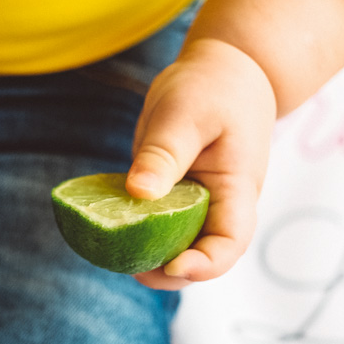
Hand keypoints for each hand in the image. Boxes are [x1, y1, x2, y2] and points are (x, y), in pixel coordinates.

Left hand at [126, 37, 275, 290]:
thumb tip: (137, 193)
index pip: (231, 242)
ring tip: (112, 252)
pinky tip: (106, 226)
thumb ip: (164, 153)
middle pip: (202, 256)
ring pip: (177, 245)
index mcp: (236, 189)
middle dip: (168, 271)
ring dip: (149, 256)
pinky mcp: (174, 198)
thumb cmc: (213, 88)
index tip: (171, 264)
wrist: (225, 72)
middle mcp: (220, 206)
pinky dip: (135, 230)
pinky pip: (156, 224)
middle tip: (129, 268)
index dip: (204, 264)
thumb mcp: (186, 113)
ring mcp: (198, 204)